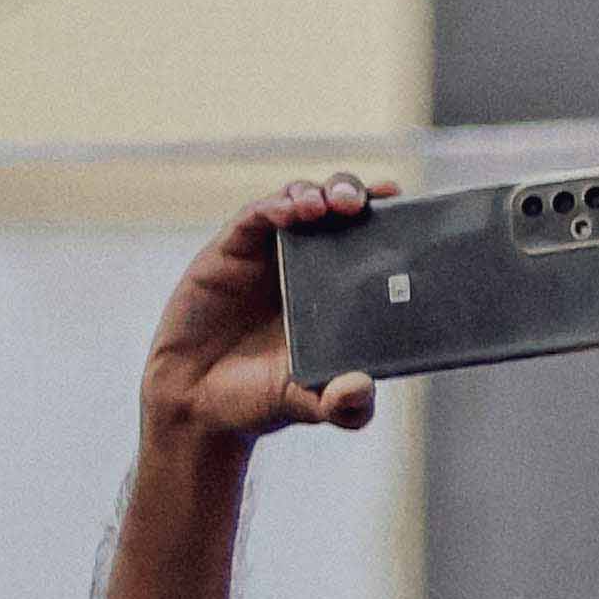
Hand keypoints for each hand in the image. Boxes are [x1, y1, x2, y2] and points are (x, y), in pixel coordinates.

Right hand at [136, 180, 386, 452]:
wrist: (195, 404)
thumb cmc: (258, 398)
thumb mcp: (308, 404)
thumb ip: (342, 406)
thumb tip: (362, 389)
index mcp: (337, 290)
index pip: (368, 238)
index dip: (386, 215)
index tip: (403, 202)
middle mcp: (308, 263)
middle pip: (338, 205)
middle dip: (353, 192)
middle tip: (360, 204)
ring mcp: (269, 252)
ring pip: (299, 199)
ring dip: (317, 192)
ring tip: (327, 205)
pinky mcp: (232, 248)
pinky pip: (256, 214)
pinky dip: (275, 206)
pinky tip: (289, 211)